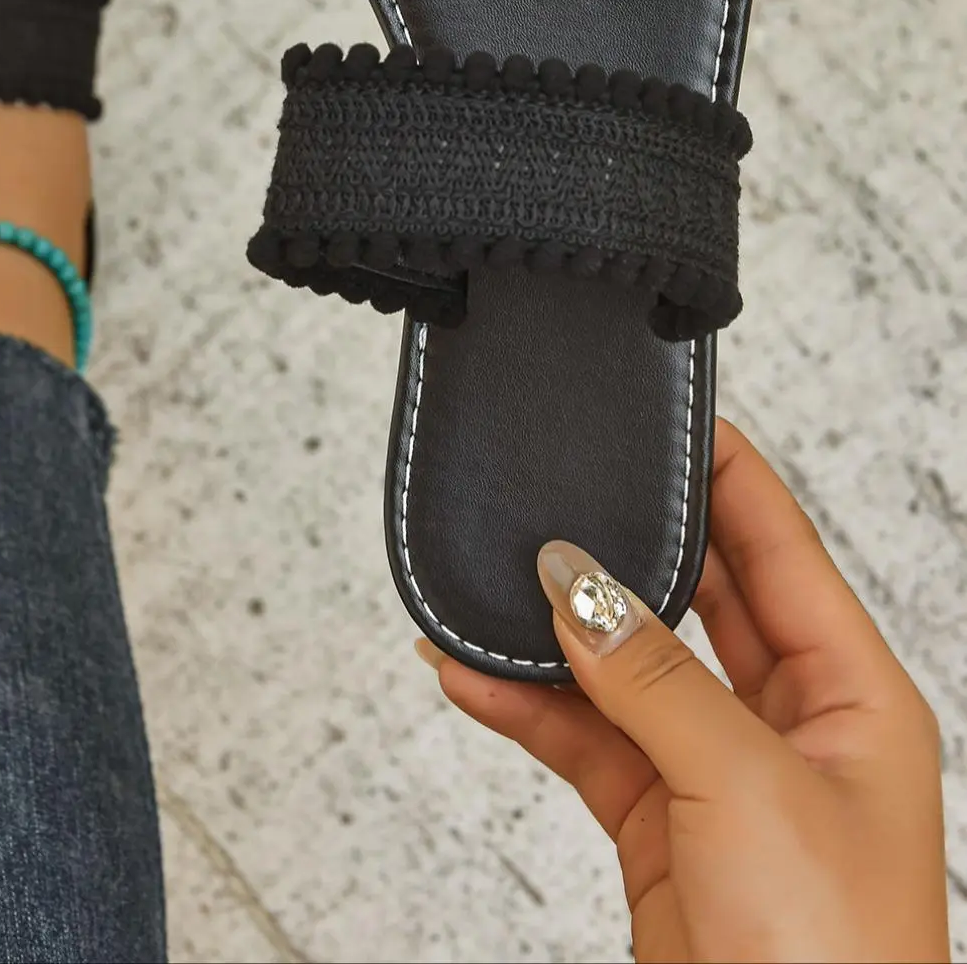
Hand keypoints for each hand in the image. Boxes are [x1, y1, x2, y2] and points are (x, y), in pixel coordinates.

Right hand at [418, 419, 949, 962]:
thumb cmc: (832, 963)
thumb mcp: (746, 788)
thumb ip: (651, 676)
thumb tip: (571, 580)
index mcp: (853, 697)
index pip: (782, 548)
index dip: (727, 475)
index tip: (667, 414)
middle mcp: (789, 727)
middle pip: (697, 600)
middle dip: (625, 549)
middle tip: (555, 491)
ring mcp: (720, 779)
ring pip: (624, 672)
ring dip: (553, 635)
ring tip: (483, 586)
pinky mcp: (660, 833)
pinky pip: (583, 743)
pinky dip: (525, 709)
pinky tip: (471, 674)